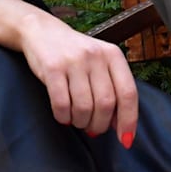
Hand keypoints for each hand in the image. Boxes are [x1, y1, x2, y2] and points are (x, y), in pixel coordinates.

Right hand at [18, 13, 138, 145]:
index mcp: (113, 55)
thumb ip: (112, 88)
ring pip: (84, 107)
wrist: (42, 31)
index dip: (129, 120)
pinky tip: (63, 115)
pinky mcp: (52, 67)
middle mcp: (96, 56)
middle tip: (92, 128)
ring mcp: (73, 61)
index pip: (128, 93)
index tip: (125, 140)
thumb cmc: (75, 54)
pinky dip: (63, 117)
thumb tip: (120, 125)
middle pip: (106, 104)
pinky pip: (61, 103)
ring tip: (77, 120)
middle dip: (100, 124)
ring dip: (81, 122)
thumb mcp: (100, 62)